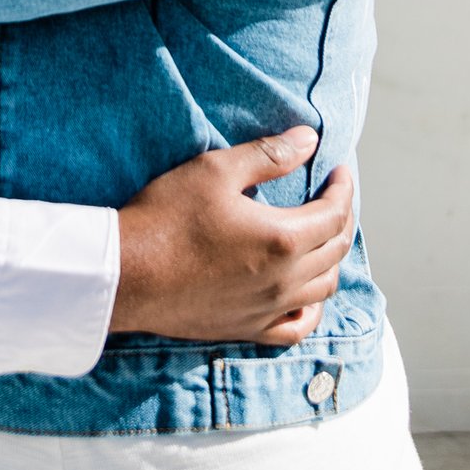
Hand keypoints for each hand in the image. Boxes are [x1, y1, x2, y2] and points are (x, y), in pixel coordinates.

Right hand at [110, 127, 356, 346]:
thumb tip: (310, 139)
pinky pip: (297, 328)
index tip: (339, 171)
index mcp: (282, 238)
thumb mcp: (215, 170)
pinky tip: (305, 294)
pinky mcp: (247, 329)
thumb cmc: (166, 217)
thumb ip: (268, 155)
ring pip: (324, 288)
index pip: (335, 214)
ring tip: (320, 237)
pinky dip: (311, 309)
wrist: (126, 274)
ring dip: (332, 259)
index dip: (343, 189)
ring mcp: (268, 310)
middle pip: (336, 250)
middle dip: (341, 218)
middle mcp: (284, 280)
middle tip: (332, 197)